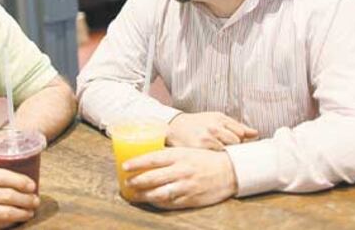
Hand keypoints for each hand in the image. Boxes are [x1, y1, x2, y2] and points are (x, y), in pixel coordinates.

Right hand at [0, 167, 39, 229]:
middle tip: (35, 200)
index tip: (32, 185)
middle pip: (10, 196)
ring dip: (22, 212)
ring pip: (7, 212)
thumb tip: (8, 175)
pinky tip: (16, 220)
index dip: (23, 181)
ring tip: (30, 211)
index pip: (6, 176)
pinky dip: (10, 223)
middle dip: (27, 199)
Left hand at [122, 147, 236, 209]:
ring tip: (134, 194)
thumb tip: (148, 158)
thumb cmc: (206, 159)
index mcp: (180, 155)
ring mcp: (186, 186)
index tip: (124, 166)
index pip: (153, 159)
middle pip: (153, 178)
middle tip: (126, 182)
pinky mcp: (191, 199)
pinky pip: (170, 203)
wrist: (230, 171)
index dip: (137, 163)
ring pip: (159, 193)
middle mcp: (181, 170)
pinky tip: (151, 201)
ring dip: (144, 195)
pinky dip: (158, 203)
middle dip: (136, 181)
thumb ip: (170, 155)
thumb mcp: (188, 151)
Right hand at [167, 112, 257, 149]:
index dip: (240, 139)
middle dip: (234, 147)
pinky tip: (212, 156)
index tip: (236, 143)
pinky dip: (217, 158)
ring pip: (228, 151)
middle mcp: (214, 127)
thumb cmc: (198, 123)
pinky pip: (217, 157)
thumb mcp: (216, 118)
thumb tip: (256, 133)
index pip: (241, 132)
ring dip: (226, 153)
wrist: (175, 128)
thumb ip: (237, 126)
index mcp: (219, 118)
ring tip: (218, 152)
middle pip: (236, 143)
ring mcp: (207, 139)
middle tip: (226, 148)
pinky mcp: (200, 150)